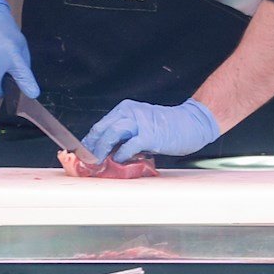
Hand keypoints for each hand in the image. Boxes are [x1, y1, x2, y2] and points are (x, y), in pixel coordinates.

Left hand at [82, 99, 220, 163]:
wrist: (191, 123)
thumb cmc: (167, 127)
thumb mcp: (140, 126)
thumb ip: (124, 136)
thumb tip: (106, 153)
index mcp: (125, 109)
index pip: (100, 125)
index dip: (88, 142)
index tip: (82, 155)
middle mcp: (130, 112)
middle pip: (102, 129)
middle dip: (91, 148)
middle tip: (86, 163)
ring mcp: (140, 122)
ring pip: (111, 135)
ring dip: (101, 151)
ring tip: (98, 163)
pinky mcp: (150, 135)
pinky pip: (128, 146)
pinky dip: (121, 155)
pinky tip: (120, 160)